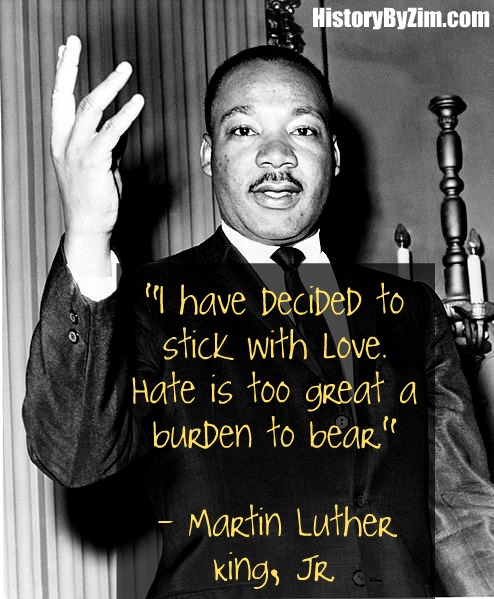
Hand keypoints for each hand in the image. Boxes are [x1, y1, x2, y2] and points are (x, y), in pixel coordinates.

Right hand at [51, 35, 143, 273]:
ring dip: (109, 85)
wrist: (89, 225)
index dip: (62, 72)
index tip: (65, 49)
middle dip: (67, 65)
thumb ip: (107, 141)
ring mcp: (76, 151)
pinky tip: (137, 102)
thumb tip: (119, 123)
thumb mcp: (101, 162)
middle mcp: (64, 141)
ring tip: (124, 68)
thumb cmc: (95, 195)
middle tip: (74, 40)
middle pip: (63, 95)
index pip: (59, 99)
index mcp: (61, 139)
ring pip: (90, 107)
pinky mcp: (93, 161)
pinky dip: (126, 114)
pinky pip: (111, 131)